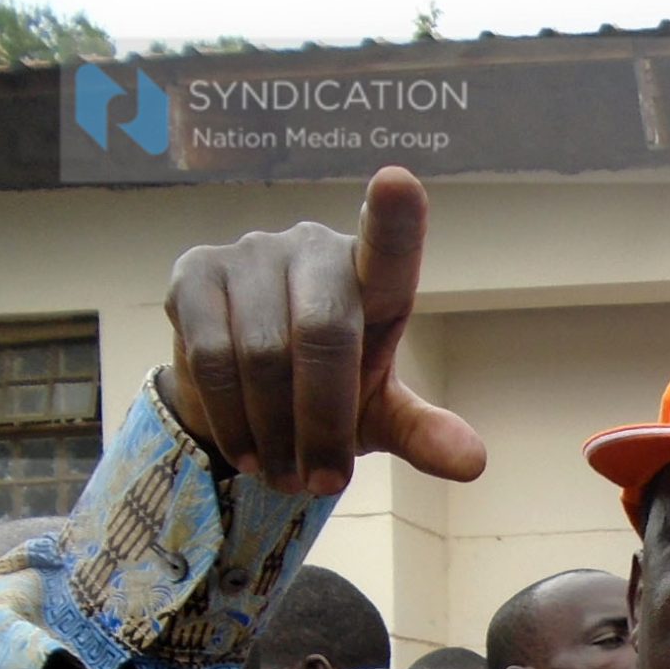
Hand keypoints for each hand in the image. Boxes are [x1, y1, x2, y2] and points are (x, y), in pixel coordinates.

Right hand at [161, 165, 485, 494]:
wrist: (248, 396)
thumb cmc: (331, 393)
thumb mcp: (381, 415)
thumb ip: (423, 432)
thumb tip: (474, 464)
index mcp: (373, 276)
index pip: (389, 245)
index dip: (394, 215)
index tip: (399, 183)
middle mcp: (314, 247)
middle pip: (322, 335)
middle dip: (322, 423)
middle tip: (320, 484)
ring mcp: (251, 252)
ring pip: (262, 356)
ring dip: (274, 433)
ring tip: (283, 475)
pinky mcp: (195, 272)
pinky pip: (211, 355)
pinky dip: (230, 418)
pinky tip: (244, 449)